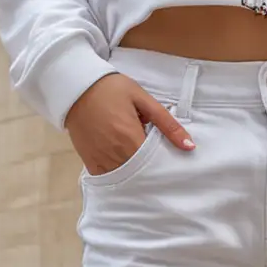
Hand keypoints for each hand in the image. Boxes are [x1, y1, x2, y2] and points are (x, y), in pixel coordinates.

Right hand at [66, 72, 194, 175]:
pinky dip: (118, 176)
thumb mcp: (143, 100)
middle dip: (151, 173)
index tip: (171, 165)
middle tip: (159, 167)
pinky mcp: (89, 161)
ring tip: (144, 168)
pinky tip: (126, 168)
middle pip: (140, 175)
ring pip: (124, 179)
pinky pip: (107, 177)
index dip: (164, 166)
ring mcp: (100, 160)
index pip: (154, 165)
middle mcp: (115, 154)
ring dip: (135, 176)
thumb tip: (190, 146)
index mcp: (130, 138)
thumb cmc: (112, 89)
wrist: (76, 86)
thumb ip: (167, 124)